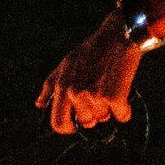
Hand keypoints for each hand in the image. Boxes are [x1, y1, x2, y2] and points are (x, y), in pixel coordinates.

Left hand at [37, 18, 142, 134]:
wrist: (119, 36)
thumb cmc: (92, 49)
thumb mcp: (65, 64)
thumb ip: (50, 86)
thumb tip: (39, 104)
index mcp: (62, 87)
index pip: (58, 123)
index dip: (69, 128)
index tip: (77, 124)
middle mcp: (75, 93)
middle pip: (85, 123)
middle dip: (94, 116)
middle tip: (100, 101)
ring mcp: (95, 96)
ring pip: (104, 118)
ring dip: (110, 109)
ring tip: (111, 89)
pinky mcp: (115, 97)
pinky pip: (122, 115)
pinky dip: (125, 109)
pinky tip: (123, 92)